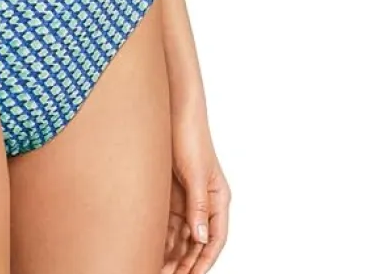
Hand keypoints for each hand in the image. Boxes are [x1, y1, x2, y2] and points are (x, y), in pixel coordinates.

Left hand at [162, 111, 230, 273]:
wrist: (172, 109)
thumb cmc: (190, 135)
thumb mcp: (195, 172)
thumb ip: (199, 206)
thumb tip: (201, 238)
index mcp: (218, 198)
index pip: (215, 238)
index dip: (205, 260)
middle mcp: (203, 201)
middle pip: (196, 241)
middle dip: (185, 261)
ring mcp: (186, 197)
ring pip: (180, 234)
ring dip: (171, 251)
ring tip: (156, 267)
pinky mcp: (170, 191)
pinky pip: (167, 220)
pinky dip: (160, 236)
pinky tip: (149, 247)